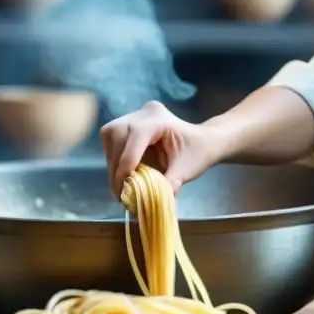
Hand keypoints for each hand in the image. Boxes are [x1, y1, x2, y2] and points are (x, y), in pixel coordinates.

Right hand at [99, 101, 219, 197]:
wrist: (203, 142)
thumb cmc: (198, 153)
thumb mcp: (186, 170)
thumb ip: (168, 184)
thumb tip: (150, 200)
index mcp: (160, 118)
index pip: (135, 137)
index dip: (126, 164)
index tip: (123, 189)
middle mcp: (145, 112)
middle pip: (116, 134)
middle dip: (115, 165)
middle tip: (119, 192)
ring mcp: (135, 115)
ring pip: (110, 135)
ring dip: (112, 162)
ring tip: (120, 185)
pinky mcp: (129, 123)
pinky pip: (112, 139)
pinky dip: (114, 158)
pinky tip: (123, 173)